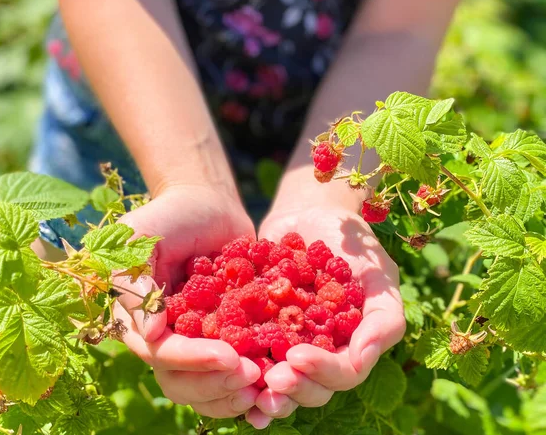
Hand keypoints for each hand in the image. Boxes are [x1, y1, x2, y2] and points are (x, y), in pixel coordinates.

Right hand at [113, 185, 261, 417]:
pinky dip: (254, 379)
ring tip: (268, 382)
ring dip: (235, 391)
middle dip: (216, 384)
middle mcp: (165, 339)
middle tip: (253, 375)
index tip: (228, 356)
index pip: (161, 354)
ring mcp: (196, 341)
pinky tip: (278, 377)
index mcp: (140, 321)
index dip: (192, 361)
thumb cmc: (171, 215)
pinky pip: (235, 370)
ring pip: (208, 386)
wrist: (209, 206)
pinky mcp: (226, 337)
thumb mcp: (143, 237)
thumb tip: (150, 333)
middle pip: (182, 382)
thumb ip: (137, 278)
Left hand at [245, 205, 404, 427]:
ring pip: (282, 383)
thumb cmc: (351, 242)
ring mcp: (290, 344)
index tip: (297, 357)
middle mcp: (322, 351)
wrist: (309, 215)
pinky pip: (251, 358)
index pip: (344, 372)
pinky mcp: (260, 331)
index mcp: (353, 344)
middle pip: (312, 388)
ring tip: (248, 388)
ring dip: (267, 392)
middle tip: (271, 380)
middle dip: (293, 388)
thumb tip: (364, 358)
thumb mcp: (377, 272)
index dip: (323, 372)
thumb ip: (383, 316)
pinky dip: (240, 373)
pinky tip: (225, 378)